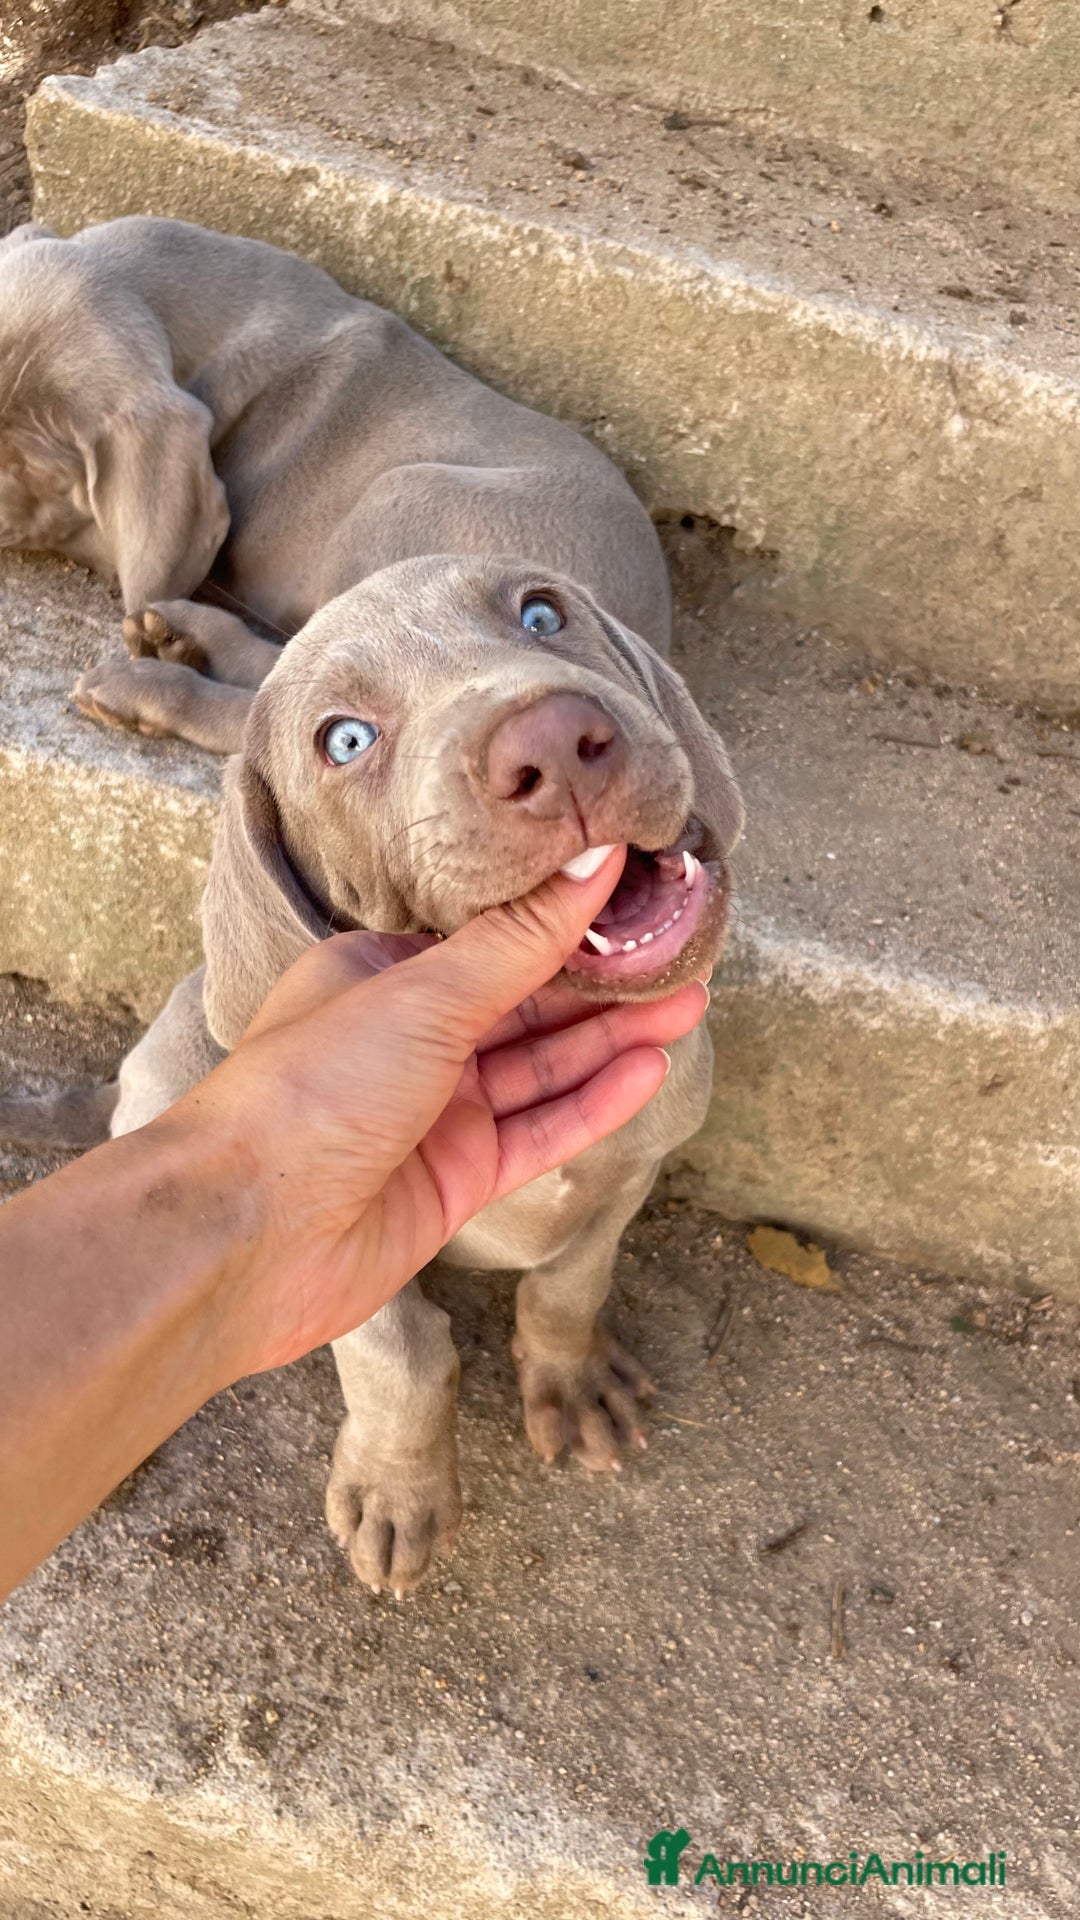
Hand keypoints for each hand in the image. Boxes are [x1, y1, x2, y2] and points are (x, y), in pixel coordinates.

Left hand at [186, 847, 708, 1376]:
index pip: (489, 940)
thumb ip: (520, 938)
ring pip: (541, 1070)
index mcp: (378, 976)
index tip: (630, 895)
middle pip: (525, 1005)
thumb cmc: (306, 1093)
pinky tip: (647, 1071)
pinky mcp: (455, 1180)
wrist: (247, 1234)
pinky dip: (593, 1104)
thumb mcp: (424, 995)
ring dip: (611, 1040)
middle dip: (601, 982)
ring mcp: (433, 1115)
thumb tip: (592, 860)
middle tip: (680, 953)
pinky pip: (540, 1132)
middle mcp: (406, 1042)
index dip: (561, 919)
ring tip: (687, 1003)